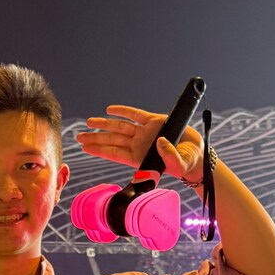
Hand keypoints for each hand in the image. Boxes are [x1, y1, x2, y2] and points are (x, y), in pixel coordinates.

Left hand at [77, 106, 203, 183]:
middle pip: (112, 140)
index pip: (115, 153)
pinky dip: (123, 111)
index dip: (100, 149)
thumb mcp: (179, 164)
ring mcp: (144, 132)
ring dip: (104, 124)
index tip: (85, 148)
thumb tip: (159, 143)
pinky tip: (110, 110)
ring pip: (120, 127)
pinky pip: (135, 114)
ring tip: (89, 122)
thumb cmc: (186, 163)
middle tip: (78, 137)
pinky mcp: (153, 121)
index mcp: (140, 158)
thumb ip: (169, 157)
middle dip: (95, 138)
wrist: (196, 154)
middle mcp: (138, 145)